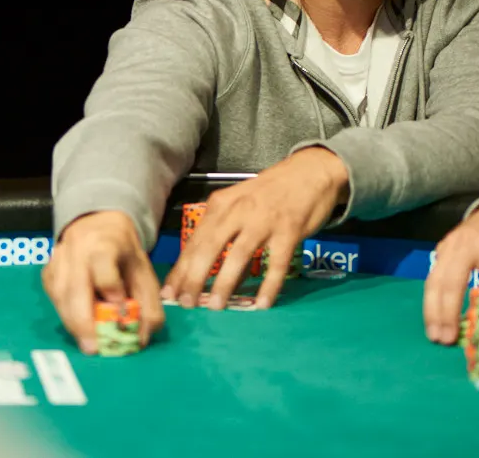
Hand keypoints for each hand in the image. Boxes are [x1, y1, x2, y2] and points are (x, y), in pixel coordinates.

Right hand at [42, 210, 165, 354]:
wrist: (99, 224)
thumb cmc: (124, 253)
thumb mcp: (144, 272)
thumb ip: (149, 305)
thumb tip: (140, 339)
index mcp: (104, 243)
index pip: (103, 266)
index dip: (111, 288)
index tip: (121, 308)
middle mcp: (76, 249)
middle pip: (73, 288)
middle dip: (82, 322)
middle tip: (93, 348)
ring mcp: (58, 259)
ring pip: (59, 296)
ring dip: (72, 323)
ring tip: (88, 342)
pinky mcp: (48, 271)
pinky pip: (53, 297)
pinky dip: (65, 314)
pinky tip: (78, 323)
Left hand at [161, 147, 346, 310]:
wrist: (310, 171)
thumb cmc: (270, 192)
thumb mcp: (238, 203)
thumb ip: (222, 231)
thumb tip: (203, 268)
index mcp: (221, 205)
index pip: (195, 241)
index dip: (181, 269)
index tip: (169, 293)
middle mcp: (238, 211)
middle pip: (210, 248)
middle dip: (194, 278)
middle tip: (185, 303)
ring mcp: (264, 221)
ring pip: (238, 255)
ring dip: (225, 282)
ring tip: (215, 306)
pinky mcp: (289, 231)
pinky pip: (276, 263)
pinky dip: (269, 285)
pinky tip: (262, 304)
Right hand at [423, 202, 478, 343]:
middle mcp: (468, 244)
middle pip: (451, 282)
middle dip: (446, 314)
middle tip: (445, 340)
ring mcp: (451, 244)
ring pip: (435, 279)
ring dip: (432, 310)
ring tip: (434, 335)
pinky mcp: (442, 247)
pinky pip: (433, 274)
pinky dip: (432, 299)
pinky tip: (434, 319)